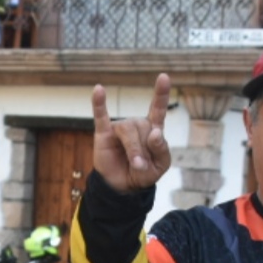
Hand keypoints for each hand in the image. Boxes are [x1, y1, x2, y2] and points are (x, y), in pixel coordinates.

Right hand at [91, 73, 171, 192]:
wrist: (123, 185)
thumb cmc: (144, 172)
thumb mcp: (161, 165)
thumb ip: (161, 149)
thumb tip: (155, 132)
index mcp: (152, 129)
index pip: (157, 108)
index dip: (160, 93)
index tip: (164, 77)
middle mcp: (136, 124)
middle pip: (142, 128)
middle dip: (144, 150)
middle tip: (142, 166)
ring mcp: (120, 128)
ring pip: (128, 130)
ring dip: (134, 150)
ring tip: (135, 164)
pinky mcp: (104, 133)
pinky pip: (100, 115)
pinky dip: (99, 103)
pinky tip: (98, 90)